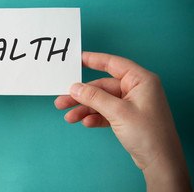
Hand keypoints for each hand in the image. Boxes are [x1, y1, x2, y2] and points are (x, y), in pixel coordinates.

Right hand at [55, 52, 190, 190]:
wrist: (160, 163)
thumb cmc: (149, 134)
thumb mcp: (118, 112)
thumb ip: (94, 97)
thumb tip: (75, 88)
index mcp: (140, 80)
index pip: (112, 64)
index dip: (93, 60)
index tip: (76, 59)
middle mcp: (136, 89)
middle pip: (102, 87)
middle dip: (82, 96)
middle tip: (62, 100)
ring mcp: (131, 104)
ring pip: (102, 101)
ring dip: (85, 109)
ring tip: (69, 117)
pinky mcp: (127, 118)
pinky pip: (106, 113)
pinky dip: (95, 117)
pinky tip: (85, 123)